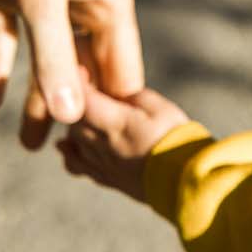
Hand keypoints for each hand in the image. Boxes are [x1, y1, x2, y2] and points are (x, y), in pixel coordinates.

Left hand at [0, 0, 141, 148]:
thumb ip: (54, 59)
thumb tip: (72, 118)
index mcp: (107, 2)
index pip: (120, 69)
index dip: (114, 108)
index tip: (109, 152)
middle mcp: (80, 6)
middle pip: (83, 73)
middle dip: (74, 114)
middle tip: (66, 161)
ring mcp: (41, 3)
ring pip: (43, 65)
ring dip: (35, 102)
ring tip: (29, 148)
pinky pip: (5, 44)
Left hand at [57, 84, 191, 202]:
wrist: (186, 181)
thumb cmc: (178, 140)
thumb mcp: (161, 107)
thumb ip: (134, 96)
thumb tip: (118, 93)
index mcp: (115, 123)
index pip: (83, 99)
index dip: (79, 82)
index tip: (81, 70)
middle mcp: (102, 144)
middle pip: (74, 120)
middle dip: (77, 103)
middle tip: (88, 91)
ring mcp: (103, 163)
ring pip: (73, 141)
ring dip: (74, 125)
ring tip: (83, 113)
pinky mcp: (108, 179)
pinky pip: (78, 166)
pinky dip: (69, 154)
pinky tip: (65, 147)